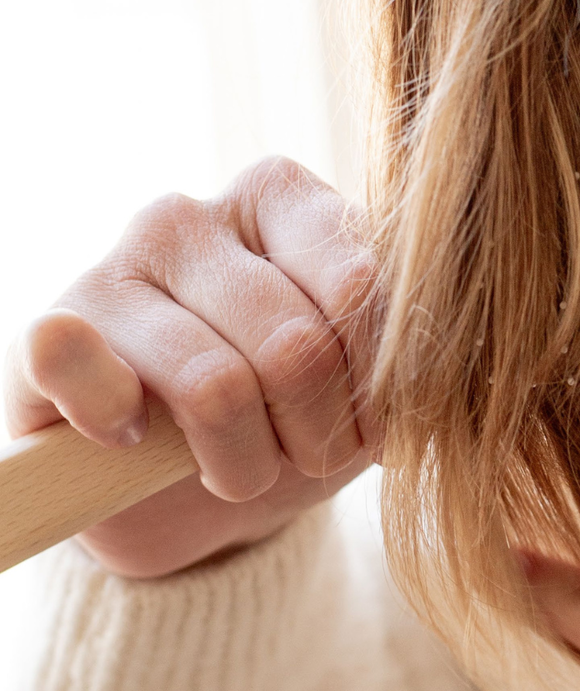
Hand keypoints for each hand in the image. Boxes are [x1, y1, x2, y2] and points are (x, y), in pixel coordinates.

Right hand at [3, 157, 381, 577]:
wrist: (194, 490)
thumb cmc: (298, 414)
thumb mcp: (369, 380)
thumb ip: (400, 348)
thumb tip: (422, 357)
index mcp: (287, 200)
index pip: (361, 282)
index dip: (380, 381)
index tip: (376, 427)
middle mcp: (195, 215)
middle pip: (296, 345)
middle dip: (319, 437)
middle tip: (312, 460)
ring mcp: (114, 265)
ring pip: (215, 386)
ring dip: (246, 465)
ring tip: (247, 471)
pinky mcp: (47, 331)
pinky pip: (81, 369)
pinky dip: (121, 427)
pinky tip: (136, 439)